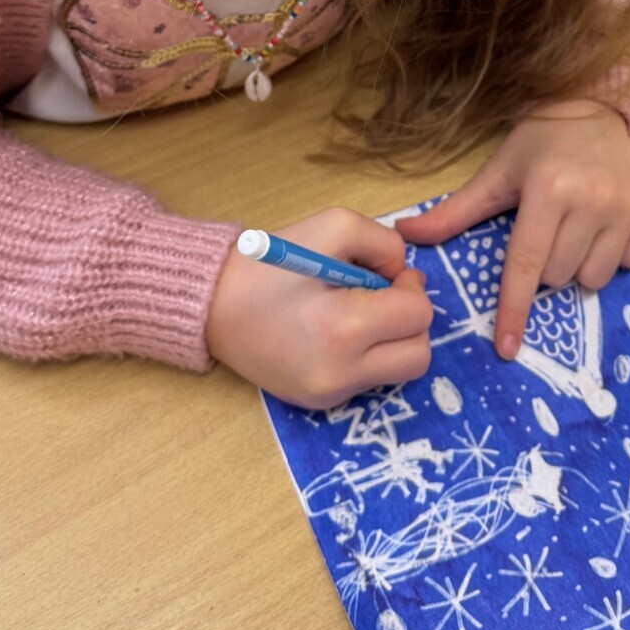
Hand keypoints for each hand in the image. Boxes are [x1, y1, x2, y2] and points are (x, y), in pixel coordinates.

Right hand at [206, 207, 432, 409]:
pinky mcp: (319, 404)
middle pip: (418, 355)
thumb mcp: (333, 226)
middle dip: (410, 320)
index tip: (385, 274)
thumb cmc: (270, 263)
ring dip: (393, 340)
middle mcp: (340, 373)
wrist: (210, 305)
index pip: (417, 315)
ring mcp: (329, 395)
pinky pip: (368, 380)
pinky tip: (336, 333)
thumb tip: (404, 276)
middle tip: (381, 296)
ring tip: (358, 313)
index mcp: (343, 328)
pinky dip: (366, 355)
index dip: (409, 287)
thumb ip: (384, 244)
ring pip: (399, 373)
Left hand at [397, 100, 629, 360]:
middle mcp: (591, 199)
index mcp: (547, 190)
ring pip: (593, 277)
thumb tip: (402, 236)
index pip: (526, 263)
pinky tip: (601, 226)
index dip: (514, 309)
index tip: (507, 348)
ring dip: (577, 266)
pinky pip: (627, 265)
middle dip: (545, 266)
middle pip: (558, 275)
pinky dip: (610, 256)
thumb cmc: (537, 145)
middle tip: (545, 232)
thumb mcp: (495, 175)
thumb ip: (453, 213)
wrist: (591, 107)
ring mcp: (627, 207)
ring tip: (573, 230)